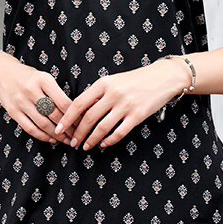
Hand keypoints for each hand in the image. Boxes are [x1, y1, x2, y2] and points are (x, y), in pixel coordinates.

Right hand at [0, 57, 74, 144]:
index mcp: (43, 80)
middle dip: (68, 128)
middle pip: (54, 115)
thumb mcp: (44, 77)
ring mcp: (21, 102)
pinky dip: (42, 136)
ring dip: (57, 135)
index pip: (63, 102)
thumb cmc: (27, 76)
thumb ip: (57, 92)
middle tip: (77, 135)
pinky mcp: (13, 112)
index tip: (82, 123)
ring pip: (43, 124)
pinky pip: (30, 128)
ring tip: (66, 140)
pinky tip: (51, 139)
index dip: (74, 115)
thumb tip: (75, 111)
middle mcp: (31, 91)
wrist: (1, 72)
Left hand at [57, 60, 184, 150]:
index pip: (79, 103)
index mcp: (103, 83)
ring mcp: (125, 105)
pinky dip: (108, 141)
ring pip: (101, 128)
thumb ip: (97, 93)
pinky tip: (103, 144)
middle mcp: (113, 94)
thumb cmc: (135, 80)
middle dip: (78, 133)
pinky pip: (118, 133)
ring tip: (85, 146)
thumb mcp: (113, 80)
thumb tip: (79, 111)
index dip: (67, 118)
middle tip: (72, 142)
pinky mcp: (137, 116)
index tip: (59, 128)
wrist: (163, 77)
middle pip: (88, 118)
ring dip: (91, 140)